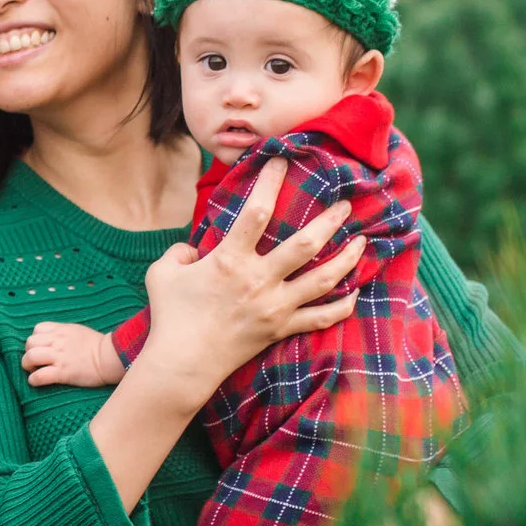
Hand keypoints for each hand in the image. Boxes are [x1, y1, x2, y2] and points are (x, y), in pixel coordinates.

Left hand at [23, 321, 124, 387]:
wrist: (111, 357)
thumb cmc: (98, 346)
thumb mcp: (78, 332)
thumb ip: (63, 334)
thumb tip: (52, 339)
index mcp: (61, 330)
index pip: (37, 329)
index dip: (36, 340)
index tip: (41, 348)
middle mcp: (57, 342)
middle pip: (29, 342)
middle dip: (28, 352)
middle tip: (35, 362)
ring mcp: (59, 357)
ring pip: (30, 357)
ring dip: (27, 366)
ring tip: (34, 371)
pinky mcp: (63, 372)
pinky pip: (40, 376)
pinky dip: (34, 380)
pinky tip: (37, 382)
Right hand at [136, 157, 365, 404]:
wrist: (182, 364)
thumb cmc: (170, 316)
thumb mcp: (162, 273)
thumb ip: (179, 251)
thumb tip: (194, 249)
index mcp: (229, 260)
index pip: (256, 212)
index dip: (270, 182)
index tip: (282, 160)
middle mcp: (259, 280)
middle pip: (306, 244)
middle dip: (330, 220)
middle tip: (346, 205)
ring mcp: (275, 307)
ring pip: (323, 279)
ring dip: (348, 258)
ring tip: (362, 242)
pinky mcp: (281, 329)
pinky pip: (321, 318)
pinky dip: (342, 306)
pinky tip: (355, 292)